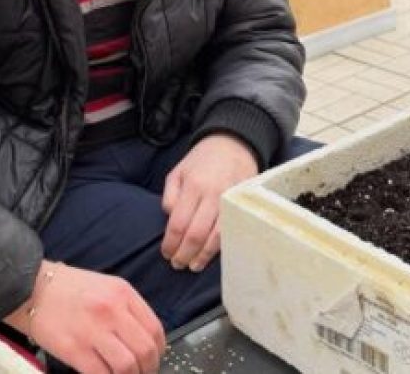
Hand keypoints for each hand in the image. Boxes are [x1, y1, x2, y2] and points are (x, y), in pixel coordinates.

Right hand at [5, 261, 164, 373]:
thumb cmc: (67, 289)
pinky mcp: (73, 349)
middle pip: (145, 350)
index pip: (155, 329)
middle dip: (148, 369)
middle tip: (142, 373)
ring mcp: (92, 330)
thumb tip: (144, 339)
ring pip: (127, 366)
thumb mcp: (105, 287)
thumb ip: (126, 309)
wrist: (31, 288)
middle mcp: (111, 310)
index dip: (159, 351)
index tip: (154, 359)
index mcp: (122, 293)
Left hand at [161, 134, 258, 272]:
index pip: (178, 223)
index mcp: (193, 186)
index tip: (166, 253)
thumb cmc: (202, 160)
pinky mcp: (243, 205)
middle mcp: (212, 194)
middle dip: (185, 254)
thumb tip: (170, 219)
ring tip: (193, 265)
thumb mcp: (178, 171)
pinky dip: (221, 247)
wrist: (233, 144)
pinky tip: (212, 255)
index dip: (171, 243)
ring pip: (216, 237)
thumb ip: (170, 195)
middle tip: (177, 264)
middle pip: (196, 234)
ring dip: (203, 256)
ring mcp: (230, 201)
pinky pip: (232, 231)